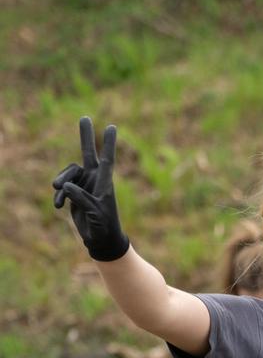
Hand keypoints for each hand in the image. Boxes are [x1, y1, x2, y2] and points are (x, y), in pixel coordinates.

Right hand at [52, 117, 128, 261]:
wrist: (100, 239)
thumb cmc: (103, 227)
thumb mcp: (94, 213)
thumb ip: (81, 198)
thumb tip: (65, 186)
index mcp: (104, 183)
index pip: (106, 160)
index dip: (108, 143)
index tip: (111, 127)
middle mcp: (94, 180)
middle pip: (88, 154)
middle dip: (85, 136)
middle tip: (85, 118)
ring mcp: (84, 185)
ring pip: (69, 173)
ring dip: (61, 180)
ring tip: (56, 189)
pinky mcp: (74, 193)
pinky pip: (62, 187)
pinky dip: (59, 195)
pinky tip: (58, 205)